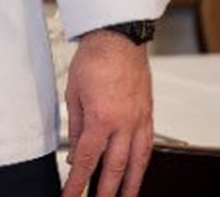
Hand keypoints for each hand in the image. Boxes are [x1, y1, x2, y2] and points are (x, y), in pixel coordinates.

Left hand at [59, 30, 153, 196]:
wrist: (118, 38)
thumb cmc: (95, 59)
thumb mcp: (73, 94)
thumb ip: (75, 127)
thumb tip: (75, 152)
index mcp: (101, 118)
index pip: (87, 160)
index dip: (78, 183)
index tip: (71, 195)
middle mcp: (124, 123)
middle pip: (115, 167)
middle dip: (107, 191)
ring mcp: (139, 120)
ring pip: (137, 162)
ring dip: (132, 185)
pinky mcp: (148, 114)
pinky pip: (148, 145)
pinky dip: (143, 163)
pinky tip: (140, 171)